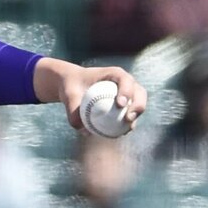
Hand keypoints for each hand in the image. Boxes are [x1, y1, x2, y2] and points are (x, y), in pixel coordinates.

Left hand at [34, 59, 148, 131]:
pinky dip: (128, 123)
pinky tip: (122, 134)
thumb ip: (73, 111)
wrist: (75, 86)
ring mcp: (129, 92)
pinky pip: (130, 113)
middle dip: (138, 105)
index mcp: (114, 73)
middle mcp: (126, 81)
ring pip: (138, 104)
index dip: (126, 91)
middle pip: (139, 92)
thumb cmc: (72, 87)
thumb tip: (85, 132)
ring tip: (128, 129)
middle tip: (128, 118)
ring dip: (136, 116)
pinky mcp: (126, 103)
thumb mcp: (68, 96)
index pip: (124, 80)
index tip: (119, 104)